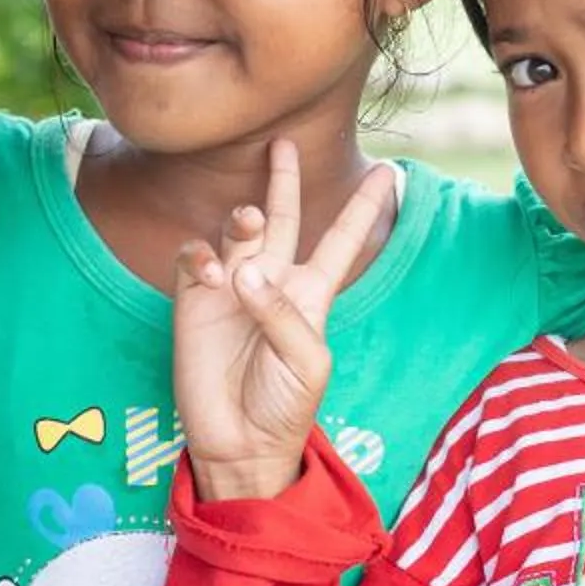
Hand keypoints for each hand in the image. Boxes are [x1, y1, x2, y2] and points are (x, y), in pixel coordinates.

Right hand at [171, 142, 397, 501]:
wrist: (240, 442)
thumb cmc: (284, 404)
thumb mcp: (306, 362)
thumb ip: (282, 314)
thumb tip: (245, 271)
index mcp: (312, 294)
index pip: (341, 241)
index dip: (363, 208)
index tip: (390, 173)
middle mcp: (273, 281)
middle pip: (283, 217)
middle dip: (283, 180)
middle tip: (283, 143)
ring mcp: (232, 288)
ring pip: (238, 230)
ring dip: (244, 217)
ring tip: (248, 222)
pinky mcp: (194, 300)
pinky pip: (196, 256)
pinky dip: (201, 255)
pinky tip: (212, 275)